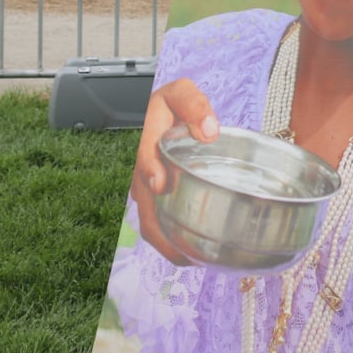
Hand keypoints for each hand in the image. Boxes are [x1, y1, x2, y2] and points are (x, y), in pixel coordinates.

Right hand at [130, 78, 219, 263]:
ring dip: (165, 242)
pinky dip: (171, 239)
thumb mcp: (181, 92)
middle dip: (158, 231)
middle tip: (182, 253)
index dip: (149, 169)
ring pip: (150, 220)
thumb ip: (194, 105)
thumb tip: (208, 132)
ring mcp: (148, 186)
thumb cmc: (176, 103)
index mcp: (148, 139)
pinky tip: (192, 253)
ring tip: (190, 260)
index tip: (159, 184)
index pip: (144, 156)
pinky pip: (159, 221)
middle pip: (145, 204)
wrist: (165, 111)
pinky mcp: (158, 197)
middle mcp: (143, 168)